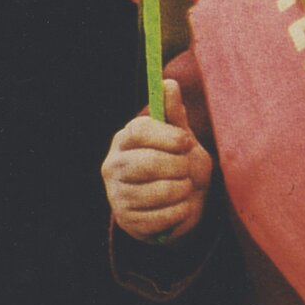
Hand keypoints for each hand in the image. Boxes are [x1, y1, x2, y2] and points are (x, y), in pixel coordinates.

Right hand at [102, 76, 212, 239]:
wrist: (177, 202)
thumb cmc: (178, 162)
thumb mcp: (179, 137)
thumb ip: (174, 114)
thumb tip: (168, 83)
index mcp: (125, 139)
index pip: (138, 131)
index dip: (166, 136)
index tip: (187, 141)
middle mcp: (114, 166)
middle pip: (148, 164)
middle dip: (178, 167)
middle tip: (190, 169)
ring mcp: (117, 195)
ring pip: (156, 193)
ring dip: (181, 191)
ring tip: (186, 187)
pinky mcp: (126, 221)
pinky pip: (159, 218)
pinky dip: (178, 213)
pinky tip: (181, 206)